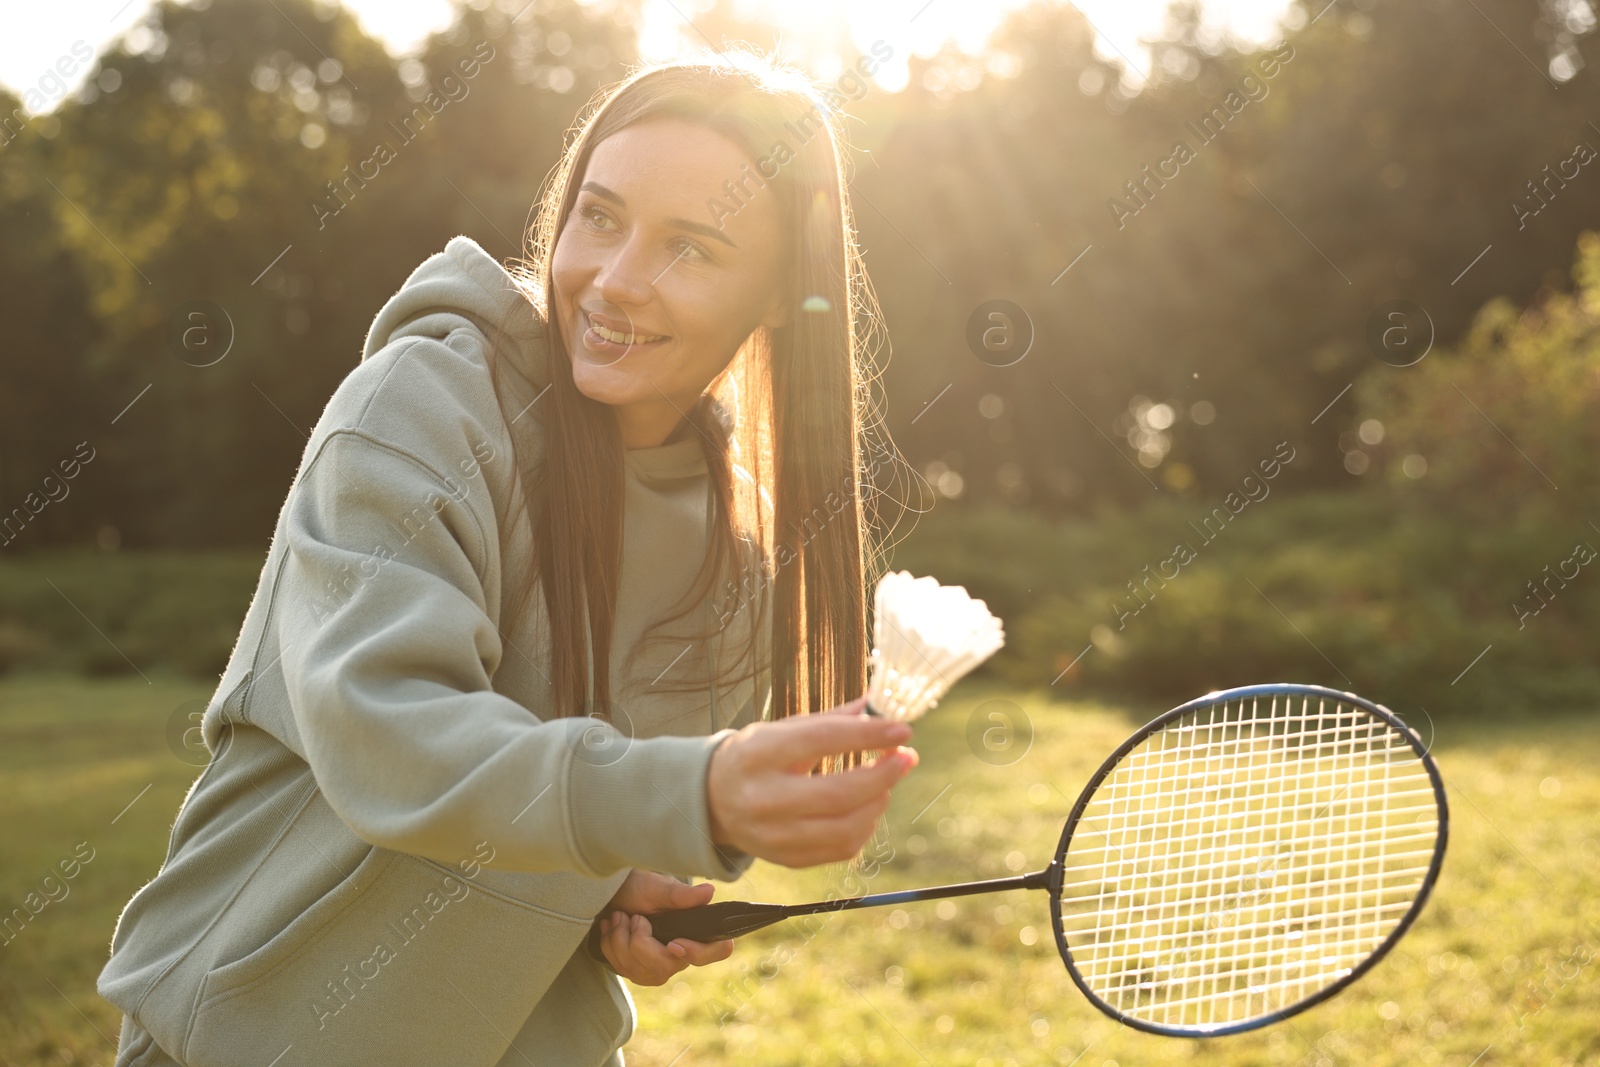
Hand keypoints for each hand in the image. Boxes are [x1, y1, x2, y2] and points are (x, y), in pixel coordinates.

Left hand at [597, 869, 732, 984]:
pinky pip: (622, 969)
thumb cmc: (642, 888)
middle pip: (665, 966)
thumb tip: (709, 892)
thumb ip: (681, 894)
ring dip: (620, 939)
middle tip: (633, 917)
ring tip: (618, 916)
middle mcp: (681, 954)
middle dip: (639, 942)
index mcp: (696, 931)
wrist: (615, 894)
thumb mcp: (659, 887)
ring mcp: (659, 967)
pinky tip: (611, 928)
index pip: (718, 950)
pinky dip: (610, 945)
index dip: (699, 952)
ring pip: (638, 971)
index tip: (673, 943)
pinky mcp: (638, 972)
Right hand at [706, 694, 918, 867]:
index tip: (902, 729)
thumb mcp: (782, 729)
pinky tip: (868, 808)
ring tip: (886, 783)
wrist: (711, 799)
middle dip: (883, 775)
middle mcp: (762, 798)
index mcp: (759, 754)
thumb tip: (876, 705)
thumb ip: (830, 720)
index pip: (821, 740)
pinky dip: (864, 828)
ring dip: (878, 803)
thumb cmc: (756, 756)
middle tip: (907, 758)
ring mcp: (773, 835)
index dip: (867, 734)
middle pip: (837, 793)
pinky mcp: (785, 858)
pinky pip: (840, 849)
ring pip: (844, 828)